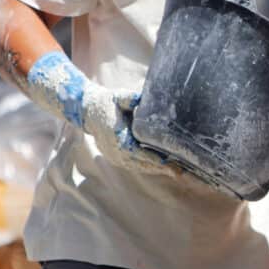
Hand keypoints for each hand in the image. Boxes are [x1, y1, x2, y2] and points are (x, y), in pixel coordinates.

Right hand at [26, 52, 178, 176]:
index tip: (173, 163)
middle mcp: (117, 153)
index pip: (142, 154)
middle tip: (180, 172)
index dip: (158, 160)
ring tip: (175, 171)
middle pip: (144, 164)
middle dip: (162, 168)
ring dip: (156, 170)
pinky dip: (148, 167)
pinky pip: (134, 165)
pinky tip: (160, 167)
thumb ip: (131, 98)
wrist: (87, 110)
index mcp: (119, 140)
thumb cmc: (106, 102)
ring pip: (140, 167)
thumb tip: (143, 98)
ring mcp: (116, 157)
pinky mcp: (116, 158)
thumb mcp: (119, 97)